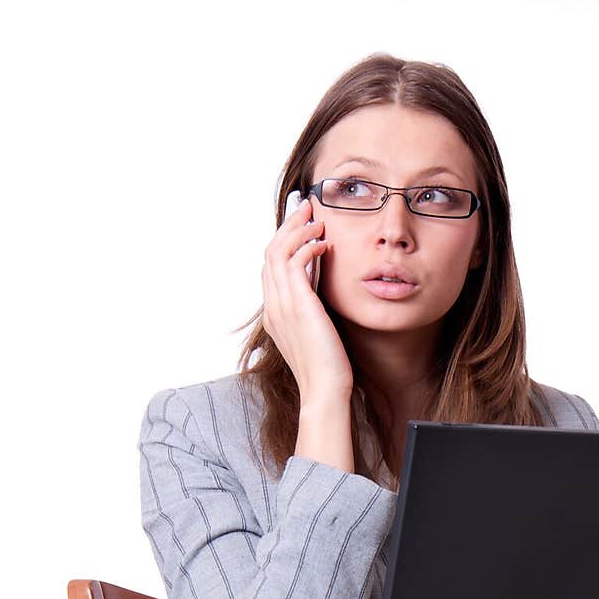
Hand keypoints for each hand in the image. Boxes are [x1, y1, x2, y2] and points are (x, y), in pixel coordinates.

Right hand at [261, 196, 353, 402]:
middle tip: (306, 209)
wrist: (325, 390)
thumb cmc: (327, 369)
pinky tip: (324, 244)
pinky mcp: (298, 304)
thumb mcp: (318, 334)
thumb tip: (322, 296)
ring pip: (278, 252)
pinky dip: (307, 247)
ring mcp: (281, 305)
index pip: (272, 268)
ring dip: (297, 230)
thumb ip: (313, 312)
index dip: (285, 243)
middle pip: (270, 254)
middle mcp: (273, 307)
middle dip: (288, 227)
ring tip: (316, 219)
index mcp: (274, 315)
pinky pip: (295, 262)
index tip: (301, 226)